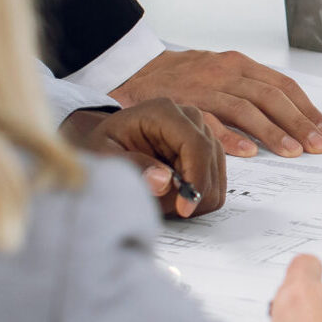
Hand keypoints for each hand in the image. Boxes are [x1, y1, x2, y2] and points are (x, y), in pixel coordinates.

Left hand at [61, 99, 225, 219]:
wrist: (108, 143)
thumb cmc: (104, 146)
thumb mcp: (103, 155)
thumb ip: (131, 166)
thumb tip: (165, 182)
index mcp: (164, 112)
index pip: (196, 145)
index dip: (196, 179)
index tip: (183, 208)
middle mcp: (188, 118)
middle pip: (210, 161)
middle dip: (192, 192)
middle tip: (164, 208)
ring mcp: (201, 133)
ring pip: (217, 175)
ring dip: (194, 196)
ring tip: (163, 198)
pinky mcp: (206, 150)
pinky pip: (215, 181)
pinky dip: (198, 196)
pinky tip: (173, 196)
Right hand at [110, 48, 321, 158]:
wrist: (138, 68)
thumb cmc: (186, 75)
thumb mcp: (222, 71)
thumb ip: (251, 88)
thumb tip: (290, 116)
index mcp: (239, 64)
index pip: (282, 86)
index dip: (306, 109)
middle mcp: (226, 73)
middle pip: (270, 98)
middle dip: (298, 123)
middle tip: (317, 145)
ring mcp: (205, 88)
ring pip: (246, 109)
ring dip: (273, 132)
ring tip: (293, 152)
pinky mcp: (184, 104)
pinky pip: (211, 122)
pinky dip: (231, 137)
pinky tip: (248, 152)